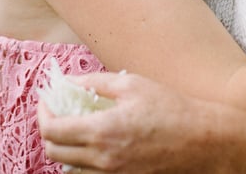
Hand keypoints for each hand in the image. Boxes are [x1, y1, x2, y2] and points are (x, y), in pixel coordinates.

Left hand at [38, 72, 223, 172]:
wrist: (203, 141)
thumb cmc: (171, 109)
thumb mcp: (132, 85)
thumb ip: (95, 83)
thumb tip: (69, 81)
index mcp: (102, 131)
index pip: (51, 130)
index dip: (42, 113)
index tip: (47, 99)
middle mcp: (103, 158)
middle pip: (54, 152)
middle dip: (48, 130)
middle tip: (56, 111)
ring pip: (69, 167)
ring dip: (63, 147)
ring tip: (72, 126)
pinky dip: (80, 159)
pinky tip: (91, 142)